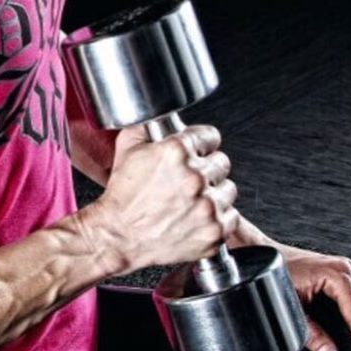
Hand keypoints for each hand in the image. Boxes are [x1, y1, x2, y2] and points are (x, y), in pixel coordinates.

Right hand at [93, 124, 238, 272]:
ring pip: (228, 190)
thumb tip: (159, 114)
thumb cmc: (122, 197)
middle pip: (222, 163)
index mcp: (176, 151)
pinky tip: (196, 218)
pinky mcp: (214, 232)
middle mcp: (195, 177)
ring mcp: (207, 206)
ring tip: (191, 201)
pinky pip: (231, 217)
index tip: (198, 151)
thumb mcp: (126, 148)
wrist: (118, 236)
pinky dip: (217, 219)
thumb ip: (147, 125)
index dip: (201, 143)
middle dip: (207, 169)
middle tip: (188, 181)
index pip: (211, 136)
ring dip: (214, 194)